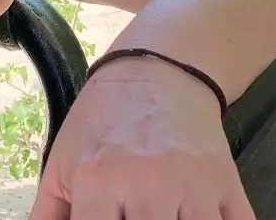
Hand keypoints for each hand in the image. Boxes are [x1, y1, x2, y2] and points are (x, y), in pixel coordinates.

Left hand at [28, 57, 254, 218]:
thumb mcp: (64, 161)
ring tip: (162, 215)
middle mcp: (147, 185)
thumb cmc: (103, 120)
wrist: (157, 70)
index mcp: (99, 181)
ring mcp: (192, 187)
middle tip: (131, 217)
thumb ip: (48, 214)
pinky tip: (197, 217)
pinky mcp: (228, 186)